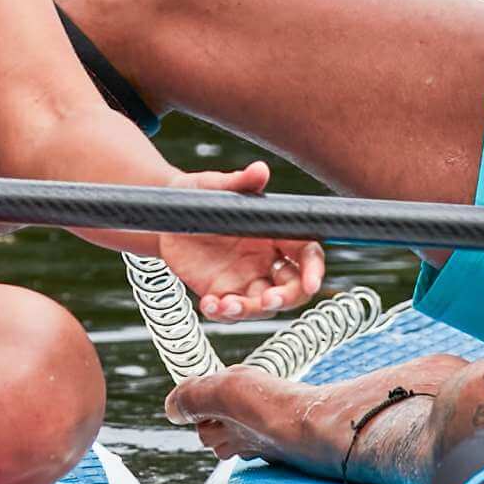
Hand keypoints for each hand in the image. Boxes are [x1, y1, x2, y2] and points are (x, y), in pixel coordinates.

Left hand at [108, 159, 320, 323]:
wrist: (169, 217)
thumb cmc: (199, 196)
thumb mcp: (215, 186)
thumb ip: (239, 181)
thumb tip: (259, 170)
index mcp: (275, 234)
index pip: (306, 255)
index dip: (314, 270)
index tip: (311, 283)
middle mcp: (266, 260)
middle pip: (291, 288)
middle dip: (286, 298)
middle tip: (268, 300)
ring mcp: (245, 280)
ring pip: (262, 306)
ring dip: (249, 310)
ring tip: (226, 304)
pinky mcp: (223, 293)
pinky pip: (230, 311)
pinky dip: (222, 313)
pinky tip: (209, 304)